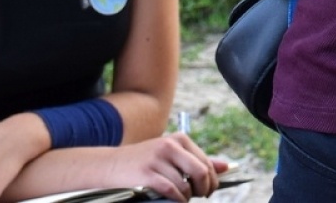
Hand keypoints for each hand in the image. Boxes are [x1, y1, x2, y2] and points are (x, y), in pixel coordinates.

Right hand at [108, 135, 228, 201]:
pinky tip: (174, 199)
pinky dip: (177, 199)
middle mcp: (170, 146)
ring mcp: (158, 159)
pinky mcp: (148, 174)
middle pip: (201, 172)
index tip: (209, 190)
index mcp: (179, 139)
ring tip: (182, 198)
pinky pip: (172, 191)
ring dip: (188, 197)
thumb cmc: (144, 163)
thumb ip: (197, 161)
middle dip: (205, 189)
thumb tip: (226, 166)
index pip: (207, 162)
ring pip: (186, 185)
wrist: (110, 166)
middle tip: (200, 196)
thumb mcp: (171, 156)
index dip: (213, 180)